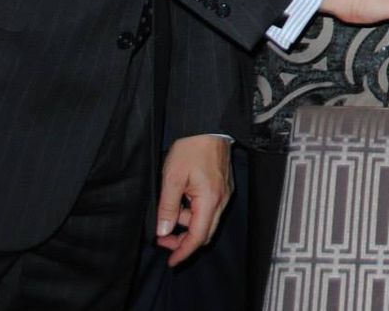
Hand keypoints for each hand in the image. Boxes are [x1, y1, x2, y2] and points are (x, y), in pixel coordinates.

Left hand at [154, 134, 231, 265]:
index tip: (171, 261)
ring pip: (208, 221)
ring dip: (189, 224)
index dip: (184, 251)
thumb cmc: (190, 149)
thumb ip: (168, 207)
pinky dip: (196, 213)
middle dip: (185, 241)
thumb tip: (163, 231)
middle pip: (206, 232)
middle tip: (163, 239)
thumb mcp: (171, 178)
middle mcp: (222, 200)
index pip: (198, 236)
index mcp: (209, 200)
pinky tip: (183, 202)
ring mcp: (225, 193)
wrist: (209, 126)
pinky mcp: (224, 186)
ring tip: (170, 212)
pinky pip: (211, 208)